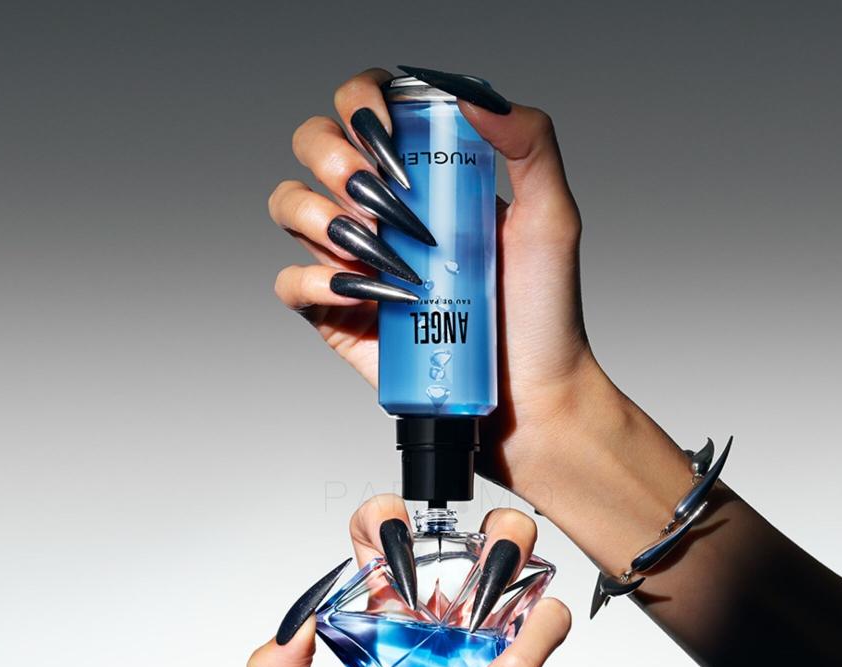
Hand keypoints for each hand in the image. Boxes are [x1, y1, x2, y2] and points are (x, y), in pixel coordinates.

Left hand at [247, 494, 567, 666]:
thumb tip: (297, 616)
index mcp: (399, 634)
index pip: (396, 554)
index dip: (391, 522)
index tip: (390, 524)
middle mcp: (454, 640)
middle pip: (494, 554)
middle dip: (503, 539)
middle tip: (486, 565)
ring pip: (542, 609)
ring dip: (524, 642)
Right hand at [268, 67, 602, 492]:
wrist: (530, 397)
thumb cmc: (544, 315)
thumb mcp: (552, 218)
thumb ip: (531, 143)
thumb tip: (473, 95)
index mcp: (424, 175)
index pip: (367, 107)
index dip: (361, 100)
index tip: (389, 128)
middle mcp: (383, 211)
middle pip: (312, 145)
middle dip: (334, 156)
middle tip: (383, 195)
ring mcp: (357, 262)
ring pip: (290, 205)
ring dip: (318, 213)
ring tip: (377, 248)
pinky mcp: (340, 316)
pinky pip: (292, 283)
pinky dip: (311, 279)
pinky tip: (355, 290)